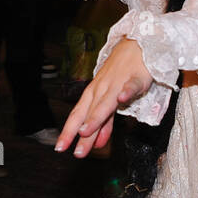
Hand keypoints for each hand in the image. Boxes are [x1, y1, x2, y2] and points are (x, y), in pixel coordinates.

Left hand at [56, 39, 154, 157]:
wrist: (137, 44)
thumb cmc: (122, 73)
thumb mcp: (111, 100)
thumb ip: (105, 122)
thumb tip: (96, 143)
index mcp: (94, 94)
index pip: (78, 115)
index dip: (69, 131)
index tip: (60, 148)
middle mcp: (101, 89)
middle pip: (89, 112)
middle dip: (81, 132)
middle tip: (75, 153)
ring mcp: (117, 82)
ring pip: (106, 102)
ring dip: (95, 116)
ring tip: (86, 130)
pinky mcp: (136, 77)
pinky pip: (130, 85)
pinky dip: (126, 91)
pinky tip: (122, 98)